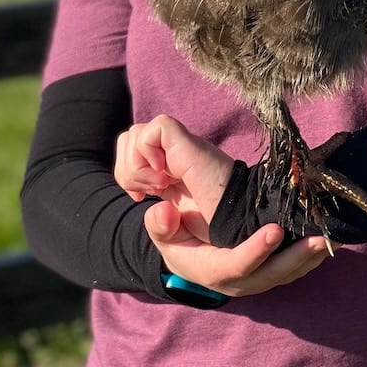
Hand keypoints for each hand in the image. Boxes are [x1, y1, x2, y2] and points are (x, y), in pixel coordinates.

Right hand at [114, 114, 331, 296]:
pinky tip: (329, 235)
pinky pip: (295, 265)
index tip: (275, 230)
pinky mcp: (272, 268)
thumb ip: (161, 224)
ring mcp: (258, 276)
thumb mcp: (164, 233)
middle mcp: (238, 280)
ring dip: (310, 257)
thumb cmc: (178, 236)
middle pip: (271, 274)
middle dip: (296, 258)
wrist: (190, 252)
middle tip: (319, 239)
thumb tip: (163, 211)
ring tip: (331, 237)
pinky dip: (311, 254)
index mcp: (211, 271)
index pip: (235, 265)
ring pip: (288, 272)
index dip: (256, 251)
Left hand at [115, 113, 233, 237]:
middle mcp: (173, 156)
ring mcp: (181, 149)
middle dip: (126, 170)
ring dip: (135, 165)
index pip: (131, 151)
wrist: (240, 234)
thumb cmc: (215, 237)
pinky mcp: (189, 145)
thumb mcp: (173, 238)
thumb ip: (158, 227)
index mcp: (168, 173)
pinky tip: (165, 178)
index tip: (141, 197)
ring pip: (135, 133)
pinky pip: (155, 129)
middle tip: (149, 190)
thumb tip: (154, 205)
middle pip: (128, 138)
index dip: (126, 173)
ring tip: (160, 185)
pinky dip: (148, 153)